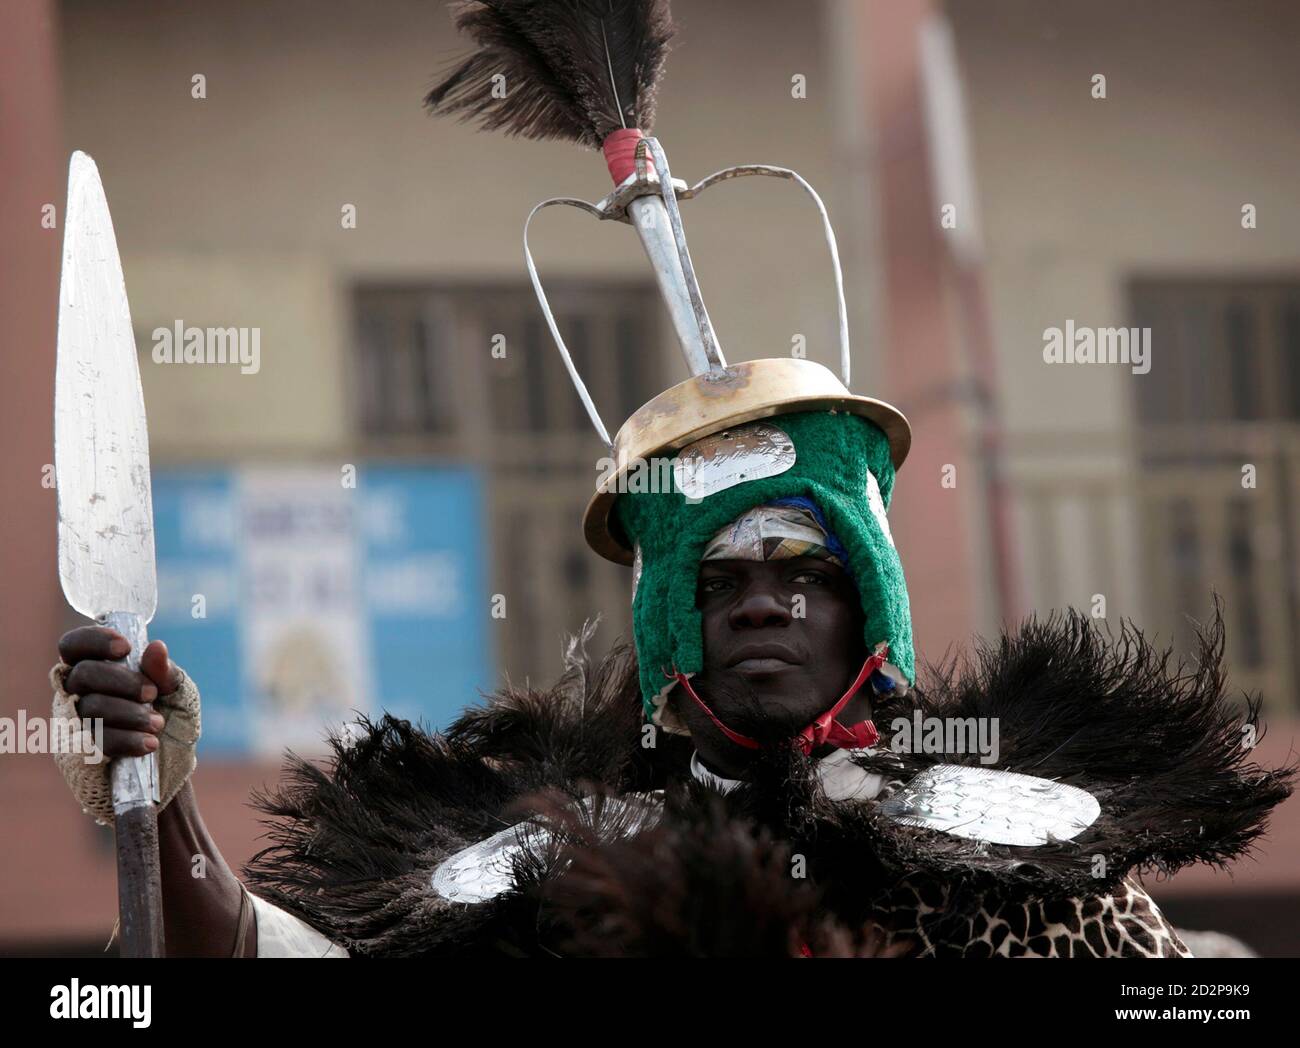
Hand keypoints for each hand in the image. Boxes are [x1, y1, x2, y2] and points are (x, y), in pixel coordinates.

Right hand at [57, 625, 180, 758]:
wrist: (172, 766)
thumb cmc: (170, 720)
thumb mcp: (177, 693)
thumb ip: (164, 671)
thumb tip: (156, 647)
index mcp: (97, 668)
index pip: (74, 646)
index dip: (94, 641)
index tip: (125, 648)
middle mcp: (78, 693)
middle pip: (83, 674)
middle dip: (122, 681)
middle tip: (151, 694)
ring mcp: (75, 722)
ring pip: (90, 708)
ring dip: (130, 714)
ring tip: (157, 724)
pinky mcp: (79, 752)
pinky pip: (95, 740)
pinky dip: (126, 740)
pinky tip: (149, 743)